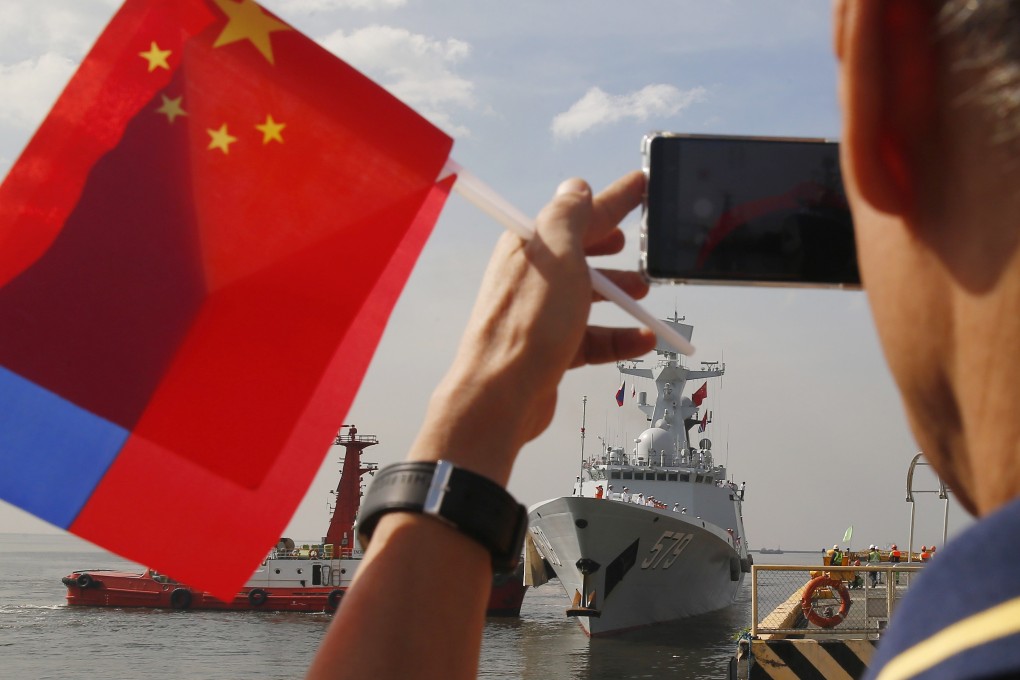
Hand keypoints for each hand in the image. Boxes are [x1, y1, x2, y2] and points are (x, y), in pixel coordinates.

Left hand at [409, 171, 656, 482]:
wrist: (501, 393)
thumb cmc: (527, 320)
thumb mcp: (557, 253)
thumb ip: (569, 215)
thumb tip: (577, 187)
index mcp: (530, 245)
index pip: (579, 212)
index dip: (614, 199)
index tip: (642, 184)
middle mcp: (532, 277)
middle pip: (580, 254)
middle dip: (610, 248)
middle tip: (636, 247)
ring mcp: (540, 315)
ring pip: (586, 297)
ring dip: (619, 294)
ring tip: (643, 294)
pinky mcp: (549, 349)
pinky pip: (591, 338)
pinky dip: (618, 337)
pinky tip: (643, 340)